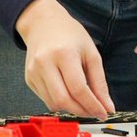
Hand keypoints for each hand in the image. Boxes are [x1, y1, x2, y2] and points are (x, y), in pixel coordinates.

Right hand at [17, 0, 114, 117]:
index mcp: (63, 54)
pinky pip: (46, 99)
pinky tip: (67, 91)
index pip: (78, 88)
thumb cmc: (70, 35)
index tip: (104, 113)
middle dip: (81, 111)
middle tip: (94, 111)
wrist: (43, 23)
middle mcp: (45, 63)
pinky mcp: (28, 79)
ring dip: (71, 108)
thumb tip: (107, 107)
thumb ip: (99, 82)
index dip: (92, 105)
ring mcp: (33, 72)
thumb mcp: (90, 53)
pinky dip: (59, 101)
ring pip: (53, 104)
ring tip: (82, 100)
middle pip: (63, 100)